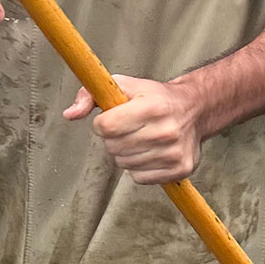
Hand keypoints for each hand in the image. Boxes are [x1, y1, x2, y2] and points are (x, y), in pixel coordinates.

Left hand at [64, 74, 204, 183]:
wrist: (194, 110)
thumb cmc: (153, 97)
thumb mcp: (123, 86)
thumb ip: (90, 95)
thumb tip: (70, 114)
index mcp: (152, 107)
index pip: (105, 127)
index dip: (102, 123)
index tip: (111, 118)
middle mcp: (166, 131)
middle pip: (113, 147)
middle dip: (113, 138)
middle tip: (129, 128)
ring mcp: (174, 152)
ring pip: (124, 164)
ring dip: (125, 153)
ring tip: (140, 138)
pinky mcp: (180, 169)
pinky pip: (139, 177)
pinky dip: (138, 167)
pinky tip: (149, 152)